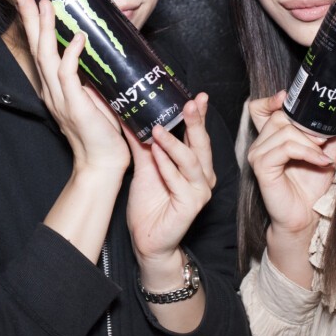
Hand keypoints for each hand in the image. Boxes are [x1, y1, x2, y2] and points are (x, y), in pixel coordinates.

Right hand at [14, 0, 129, 174]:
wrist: (103, 162)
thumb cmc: (102, 131)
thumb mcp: (93, 96)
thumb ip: (90, 76)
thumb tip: (99, 51)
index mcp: (54, 88)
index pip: (40, 50)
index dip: (34, 26)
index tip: (33, 2)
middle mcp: (52, 90)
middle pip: (36, 48)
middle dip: (30, 19)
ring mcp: (61, 98)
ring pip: (47, 57)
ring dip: (45, 29)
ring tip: (46, 5)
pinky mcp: (74, 105)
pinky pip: (69, 75)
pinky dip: (71, 55)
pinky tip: (76, 38)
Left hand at [126, 93, 216, 268]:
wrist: (147, 239)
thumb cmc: (149, 205)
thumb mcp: (145, 167)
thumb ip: (143, 143)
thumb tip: (131, 116)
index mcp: (196, 165)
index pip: (198, 135)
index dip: (198, 115)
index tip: (196, 95)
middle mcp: (203, 176)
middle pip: (201, 143)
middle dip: (195, 122)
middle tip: (189, 103)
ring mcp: (200, 191)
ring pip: (191, 161)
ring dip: (175, 143)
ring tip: (159, 128)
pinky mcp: (192, 205)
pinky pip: (178, 180)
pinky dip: (167, 165)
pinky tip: (157, 153)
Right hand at [246, 91, 335, 237]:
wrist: (306, 216)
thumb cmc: (311, 187)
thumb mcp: (324, 154)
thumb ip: (329, 133)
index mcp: (271, 138)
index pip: (260, 108)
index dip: (272, 100)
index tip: (289, 98)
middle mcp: (260, 143)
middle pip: (279, 116)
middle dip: (305, 125)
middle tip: (323, 140)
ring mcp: (258, 154)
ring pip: (284, 131)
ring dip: (309, 142)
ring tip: (323, 156)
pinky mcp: (261, 167)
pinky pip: (286, 148)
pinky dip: (307, 152)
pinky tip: (320, 161)